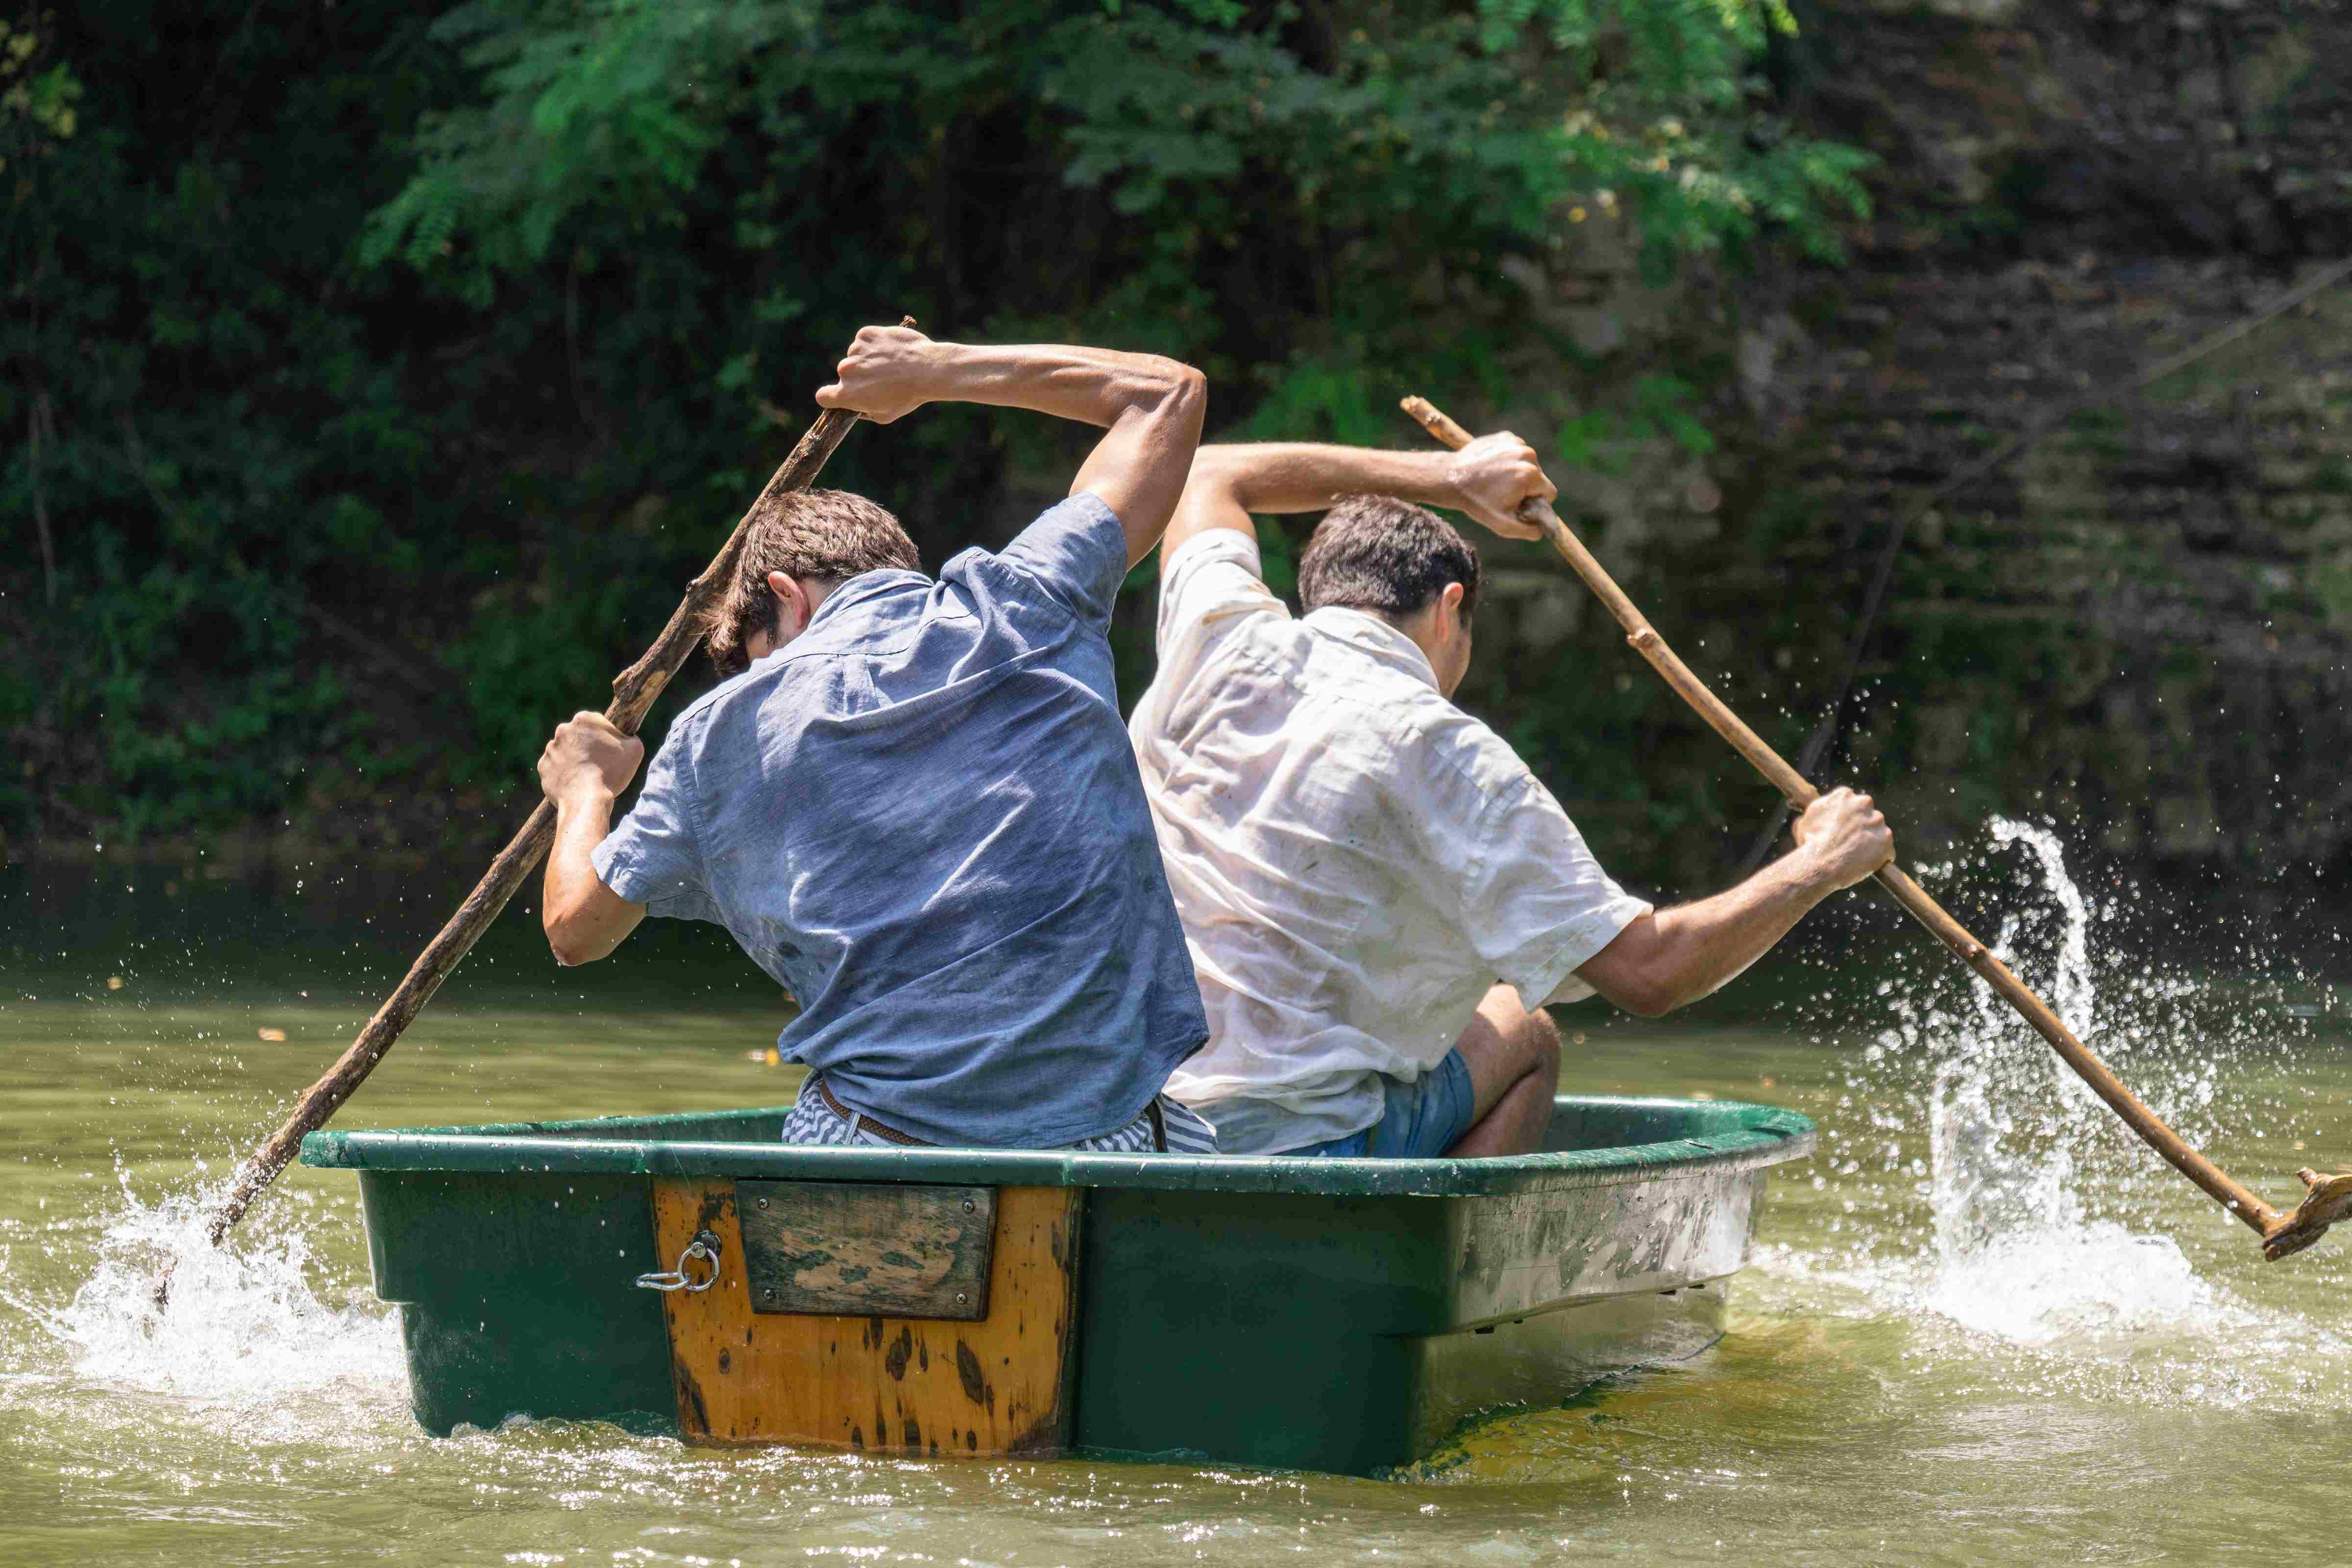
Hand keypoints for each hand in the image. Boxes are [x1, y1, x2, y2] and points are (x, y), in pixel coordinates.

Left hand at [538, 711, 643, 805]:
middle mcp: (563, 730)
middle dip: (587, 747)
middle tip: (599, 763)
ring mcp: (550, 749)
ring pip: (565, 752)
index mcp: (584, 719)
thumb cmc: (612, 772)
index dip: (605, 736)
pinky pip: (555, 768)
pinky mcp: (543, 767)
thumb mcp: (635, 749)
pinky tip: (575, 783)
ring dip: (574, 760)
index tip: (610, 750)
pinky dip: (563, 774)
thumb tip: (627, 738)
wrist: (587, 800)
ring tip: (587, 776)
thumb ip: (630, 737)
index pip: (596, 722)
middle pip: (578, 736)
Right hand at [814, 323, 940, 424]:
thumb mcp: (885, 415)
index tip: (841, 395)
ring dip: (868, 359)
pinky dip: (875, 344)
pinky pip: (864, 340)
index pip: (823, 397)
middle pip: (845, 374)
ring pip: (856, 355)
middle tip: (883, 379)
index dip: (831, 397)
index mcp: (847, 394)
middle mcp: (846, 371)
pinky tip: (891, 351)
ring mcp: (855, 351)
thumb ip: (864, 411)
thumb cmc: (908, 396)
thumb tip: (856, 405)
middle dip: (859, 377)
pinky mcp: (865, 335)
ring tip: (892, 365)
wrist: (928, 370)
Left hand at [1446, 432, 1552, 539]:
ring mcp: (1516, 442)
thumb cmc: (1477, 502)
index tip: (1518, 504)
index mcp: (1530, 474)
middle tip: (1503, 493)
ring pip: (1529, 464)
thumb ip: (1529, 531)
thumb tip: (1542, 529)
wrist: (1450, 477)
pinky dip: (1509, 460)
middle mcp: (1527, 454)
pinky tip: (1493, 468)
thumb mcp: (1503, 525)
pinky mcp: (1506, 436)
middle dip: (1527, 487)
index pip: (1549, 493)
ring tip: (1496, 480)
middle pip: (1539, 478)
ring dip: (1518, 473)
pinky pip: (1517, 452)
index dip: (1535, 502)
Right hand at [1791, 786, 1893, 890]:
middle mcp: (1864, 803)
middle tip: (1850, 842)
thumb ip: (1815, 813)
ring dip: (1871, 841)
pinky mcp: (1887, 841)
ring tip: (1857, 856)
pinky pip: (1887, 850)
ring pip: (1878, 832)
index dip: (1846, 817)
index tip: (1841, 828)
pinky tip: (1866, 864)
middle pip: (1868, 814)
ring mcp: (1877, 822)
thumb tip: (1812, 814)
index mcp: (1844, 795)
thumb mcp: (1804, 821)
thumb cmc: (1810, 843)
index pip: (1851, 802)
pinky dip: (1880, 858)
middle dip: (1862, 826)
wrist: (1821, 864)